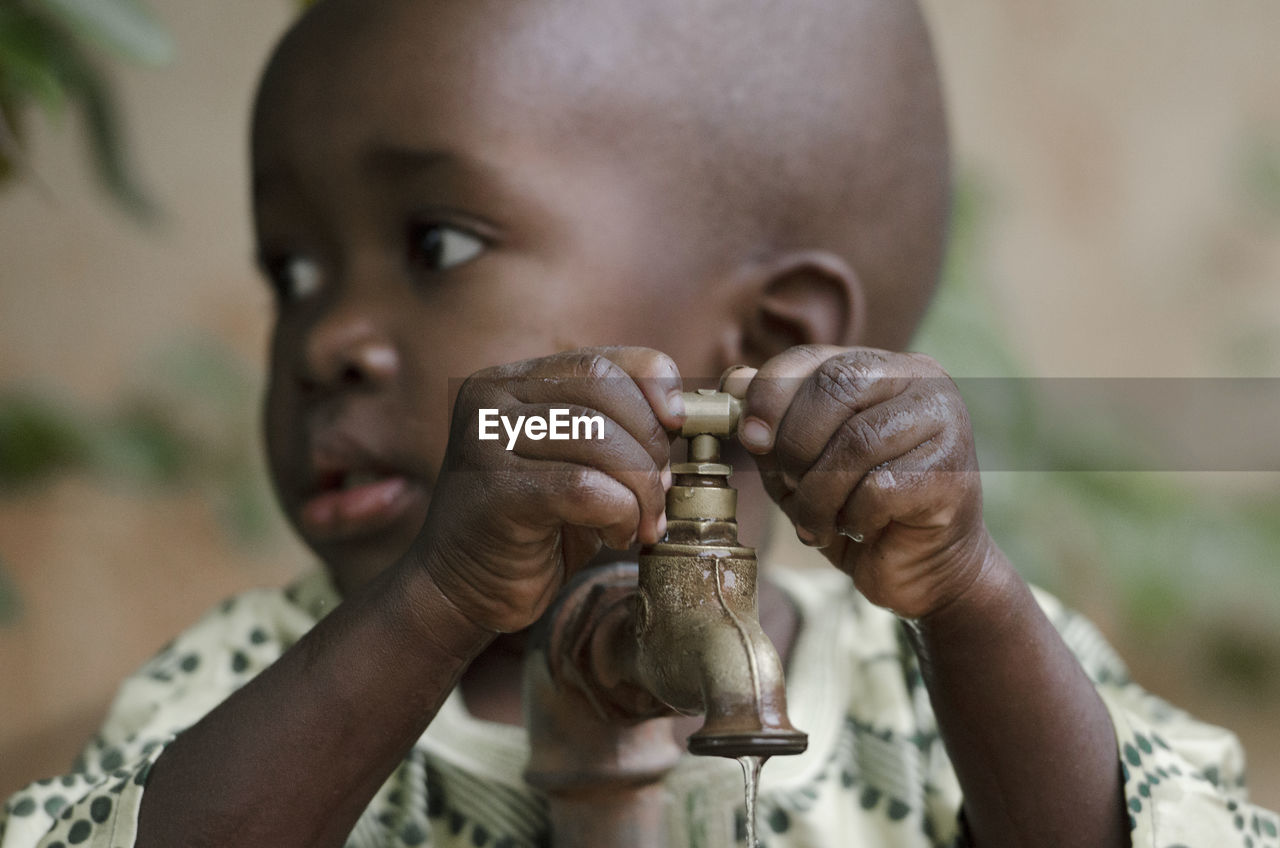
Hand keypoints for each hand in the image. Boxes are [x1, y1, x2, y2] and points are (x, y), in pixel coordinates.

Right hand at [414, 347, 682, 632]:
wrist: (462, 588)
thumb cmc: (533, 525)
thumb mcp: (578, 461)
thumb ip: (614, 426)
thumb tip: (681, 412)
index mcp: (513, 380)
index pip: (601, 358)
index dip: (654, 383)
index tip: (678, 425)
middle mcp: (492, 398)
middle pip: (603, 388)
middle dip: (651, 442)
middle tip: (660, 489)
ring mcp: (486, 441)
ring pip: (599, 438)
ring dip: (641, 487)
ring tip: (641, 521)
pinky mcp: (494, 492)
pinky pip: (585, 488)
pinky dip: (620, 514)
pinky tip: (616, 536)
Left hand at [727, 345, 992, 619]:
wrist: (922, 568)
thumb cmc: (858, 508)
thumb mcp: (803, 463)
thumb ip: (775, 423)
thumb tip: (734, 382)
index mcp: (881, 367)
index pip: (814, 359)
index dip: (770, 394)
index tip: (750, 439)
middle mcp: (921, 380)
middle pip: (837, 387)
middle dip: (796, 444)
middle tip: (789, 485)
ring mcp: (945, 422)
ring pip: (857, 442)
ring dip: (818, 492)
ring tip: (815, 519)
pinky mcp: (951, 473)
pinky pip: (880, 488)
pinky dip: (852, 516)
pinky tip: (856, 528)